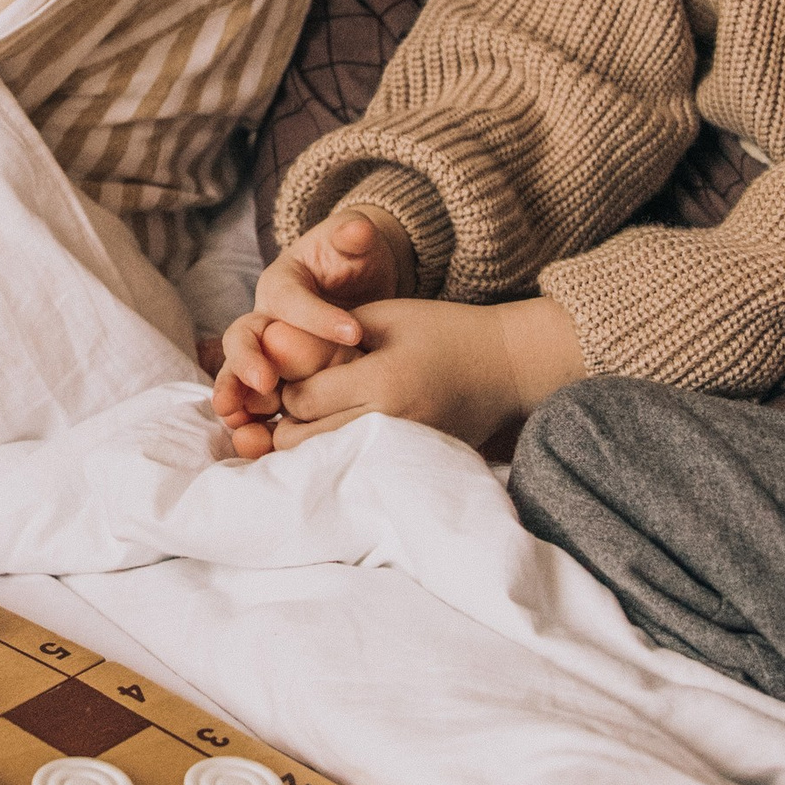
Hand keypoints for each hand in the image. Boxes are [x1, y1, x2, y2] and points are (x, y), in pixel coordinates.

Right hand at [214, 210, 414, 446]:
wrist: (355, 285)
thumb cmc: (353, 261)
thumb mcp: (355, 242)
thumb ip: (353, 235)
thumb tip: (356, 230)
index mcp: (282, 281)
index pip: (288, 297)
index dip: (316, 317)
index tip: (355, 333)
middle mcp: (264, 318)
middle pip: (242, 337)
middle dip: (247, 361)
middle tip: (265, 382)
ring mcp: (265, 353)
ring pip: (238, 375)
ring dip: (236, 398)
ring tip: (238, 421)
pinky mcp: (275, 380)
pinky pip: (255, 402)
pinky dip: (251, 422)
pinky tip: (254, 446)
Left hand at [228, 290, 584, 457]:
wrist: (508, 366)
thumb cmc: (445, 330)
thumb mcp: (387, 316)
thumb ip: (332, 335)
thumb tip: (277, 352)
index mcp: (382, 381)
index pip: (302, 399)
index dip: (286, 385)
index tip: (289, 372)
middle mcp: (391, 422)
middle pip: (305, 441)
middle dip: (288, 421)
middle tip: (294, 402)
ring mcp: (404, 449)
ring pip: (326, 462)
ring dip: (309, 443)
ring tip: (310, 420)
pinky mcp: (412, 463)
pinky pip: (357, 468)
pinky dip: (338, 456)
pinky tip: (337, 437)